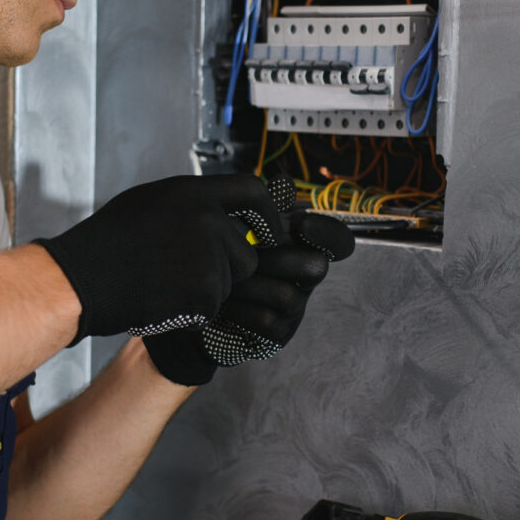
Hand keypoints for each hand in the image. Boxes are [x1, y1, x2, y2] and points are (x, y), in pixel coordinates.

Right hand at [34, 174, 286, 341]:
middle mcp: (206, 221)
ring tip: (165, 283)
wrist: (82, 280)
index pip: (252, 192)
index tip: (271, 233)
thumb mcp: (149, 203)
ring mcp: (207, 258)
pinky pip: (213, 307)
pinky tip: (162, 301)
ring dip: (208, 290)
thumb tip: (222, 210)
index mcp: (192, 194)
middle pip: (246, 251)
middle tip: (187, 275)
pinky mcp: (204, 293)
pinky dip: (193, 312)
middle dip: (228, 269)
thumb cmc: (106, 243)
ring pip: (231, 283)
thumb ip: (190, 204)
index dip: (268, 215)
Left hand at [144, 211, 354, 385]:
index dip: (328, 232)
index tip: (301, 225)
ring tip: (224, 279)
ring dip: (251, 285)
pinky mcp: (276, 335)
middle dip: (278, 259)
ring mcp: (292, 309)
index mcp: (298, 247)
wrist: (182, 301)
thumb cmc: (210, 256)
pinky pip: (267, 321)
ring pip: (288, 296)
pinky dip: (240, 310)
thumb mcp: (230, 226)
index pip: (337, 241)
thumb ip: (258, 206)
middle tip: (248, 253)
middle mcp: (302, 278)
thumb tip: (284, 184)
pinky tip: (220, 304)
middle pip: (317, 267)